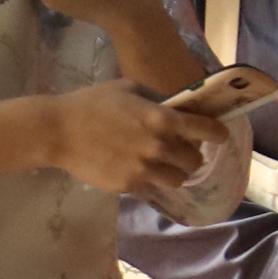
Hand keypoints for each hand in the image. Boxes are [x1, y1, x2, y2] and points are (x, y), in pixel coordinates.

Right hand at [39, 81, 220, 196]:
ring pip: (178, 180)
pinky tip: (139, 172)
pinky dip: (150, 182)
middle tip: (181, 153)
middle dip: (191, 156)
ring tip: (163, 166)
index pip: (207, 130)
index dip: (218, 134)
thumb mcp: (128, 89)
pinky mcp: (129, 185)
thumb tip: (177, 107)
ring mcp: (144, 169)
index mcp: (162, 119)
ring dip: (174, 173)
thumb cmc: (91, 103)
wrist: (58, 131)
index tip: (219, 136)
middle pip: (195, 161)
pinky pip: (152, 189)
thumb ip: (157, 100)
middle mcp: (159, 146)